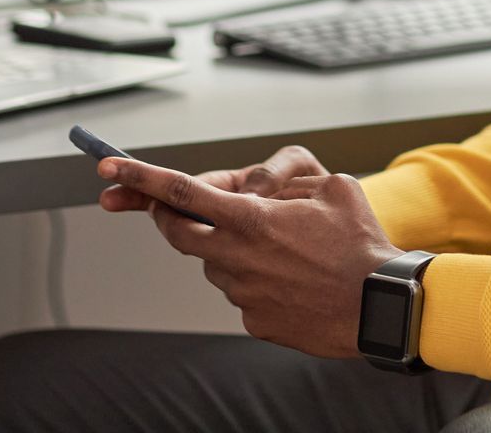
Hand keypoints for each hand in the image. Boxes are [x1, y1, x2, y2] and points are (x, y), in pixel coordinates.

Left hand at [98, 157, 399, 357]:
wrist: (380, 306)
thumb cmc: (360, 242)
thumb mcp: (330, 186)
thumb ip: (283, 181)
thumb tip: (254, 190)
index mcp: (250, 218)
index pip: (180, 192)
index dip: (140, 177)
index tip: (109, 169)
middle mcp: (236, 256)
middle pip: (178, 232)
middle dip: (167, 215)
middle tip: (171, 206)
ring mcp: (241, 293)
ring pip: (215, 262)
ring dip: (230, 248)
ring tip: (284, 249)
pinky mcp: (254, 321)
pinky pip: (241, 293)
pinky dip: (256, 280)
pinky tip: (294, 279)